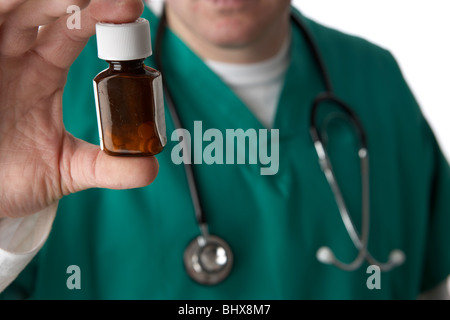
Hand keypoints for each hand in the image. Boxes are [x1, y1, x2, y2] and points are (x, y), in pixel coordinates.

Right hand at [0, 0, 157, 217]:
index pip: (72, 32)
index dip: (99, 17)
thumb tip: (151, 168)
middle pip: (40, 11)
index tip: (130, 8)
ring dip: (35, 1)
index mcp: (43, 73)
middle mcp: (16, 59)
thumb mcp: (69, 169)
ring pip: (10, 14)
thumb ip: (109, 166)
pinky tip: (12, 7)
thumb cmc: (18, 176)